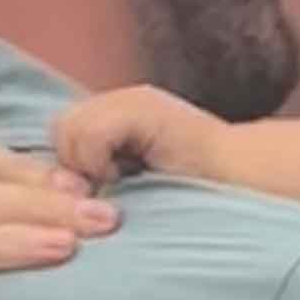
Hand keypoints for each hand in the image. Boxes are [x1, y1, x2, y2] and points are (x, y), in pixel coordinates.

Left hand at [51, 85, 226, 185]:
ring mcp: (132, 100)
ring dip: (86, 164)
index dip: (69, 169)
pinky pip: (90, 133)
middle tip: (107, 187)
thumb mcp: (133, 188)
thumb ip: (96, 177)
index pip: (63, 134)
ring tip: (119, 181)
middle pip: (60, 129)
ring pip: (69, 129)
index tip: (93, 194)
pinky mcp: (142, 107)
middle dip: (73, 166)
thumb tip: (55, 187)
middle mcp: (121, 102)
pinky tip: (125, 175)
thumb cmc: (194, 199)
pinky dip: (98, 160)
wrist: (244, 185)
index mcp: (116, 120)